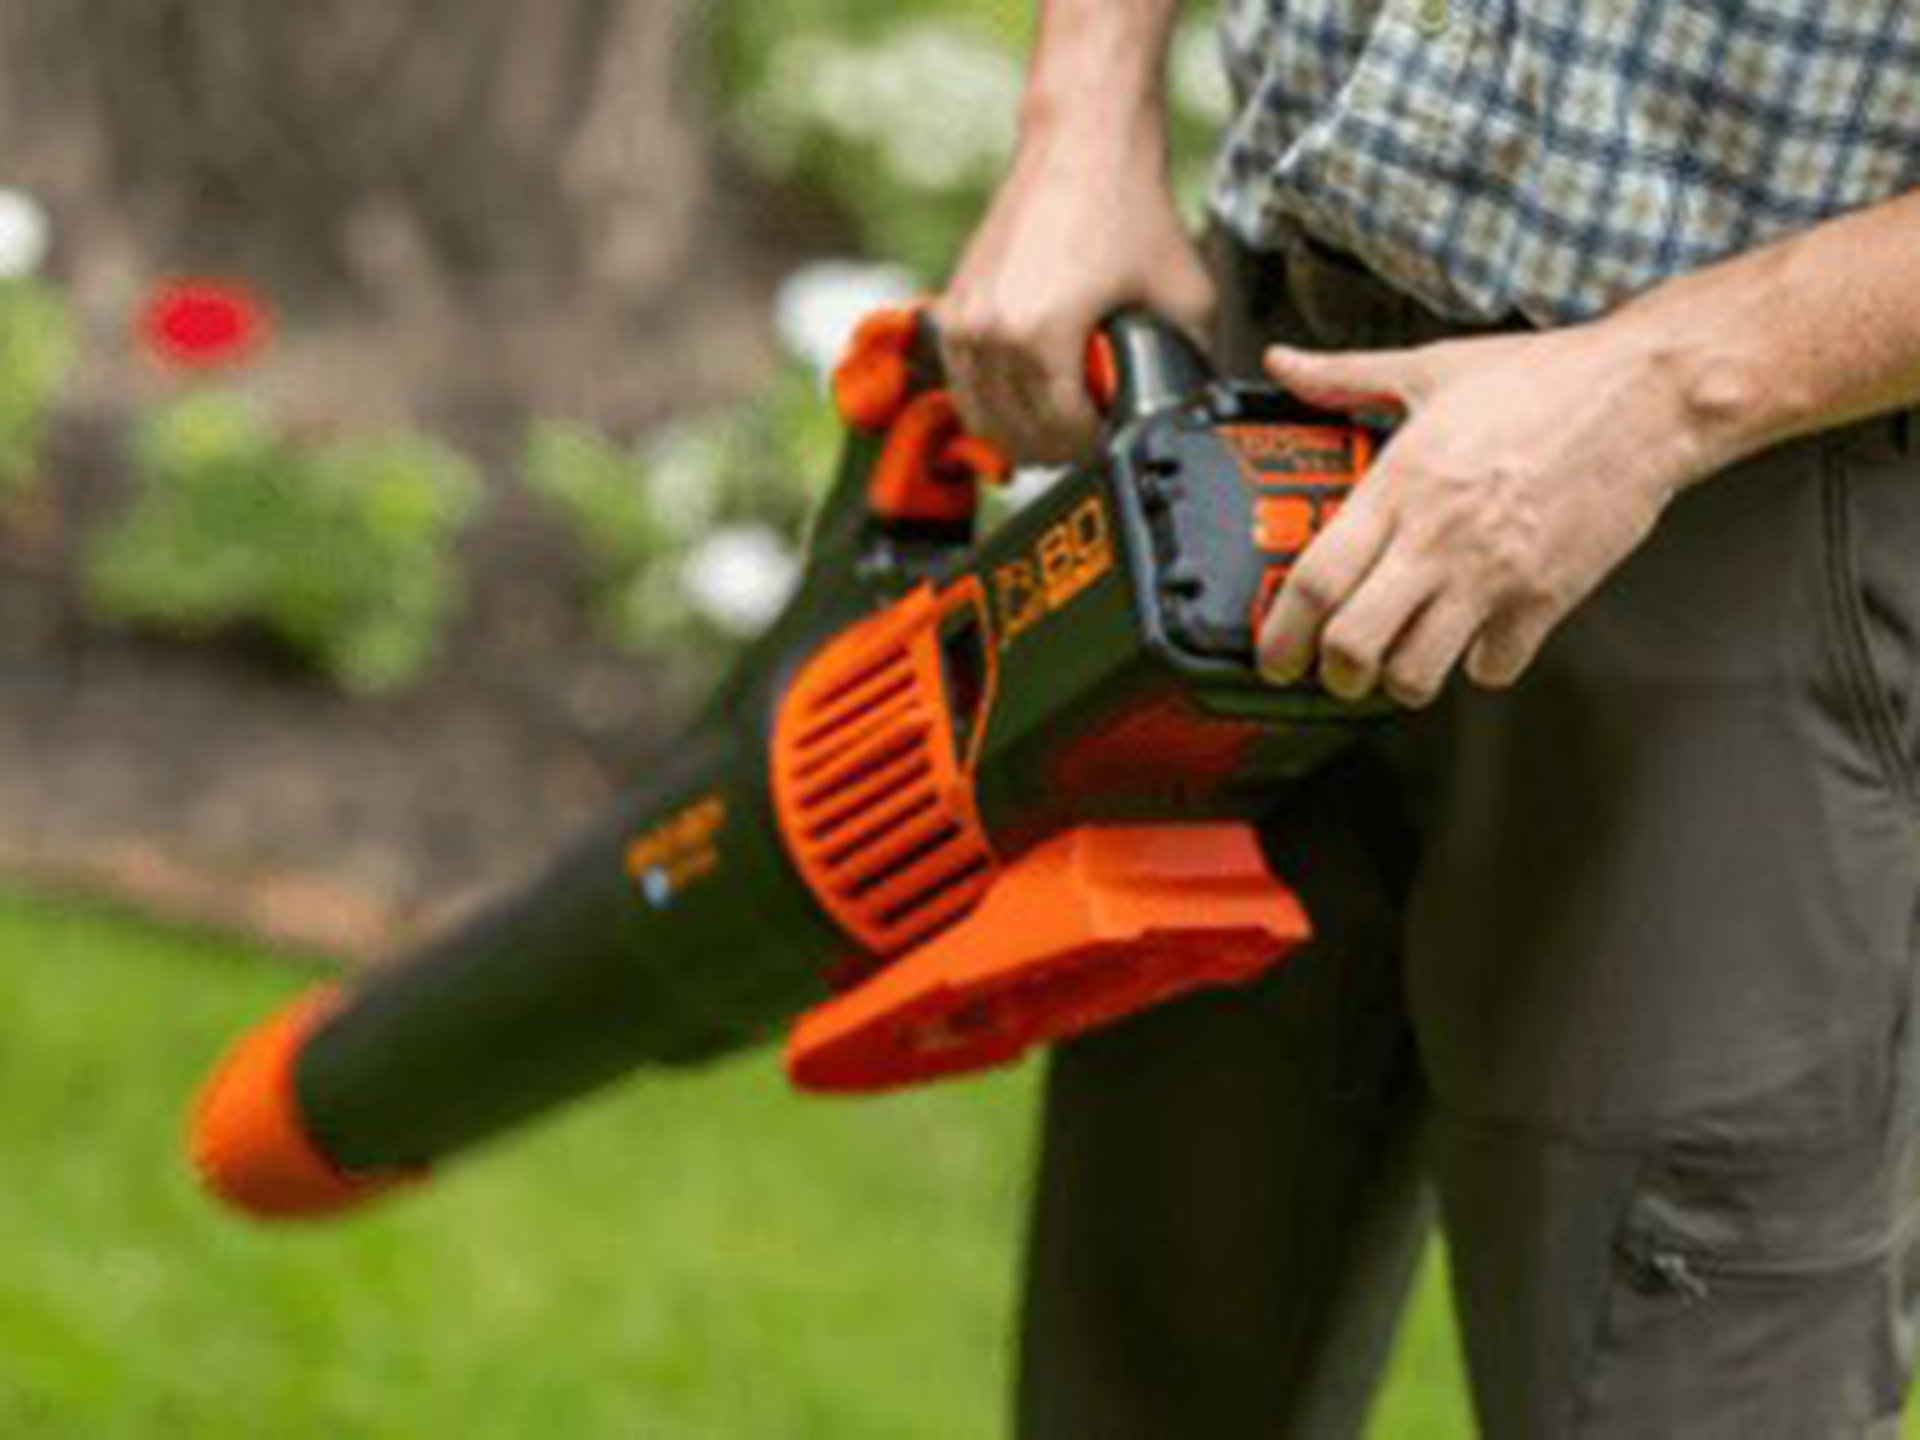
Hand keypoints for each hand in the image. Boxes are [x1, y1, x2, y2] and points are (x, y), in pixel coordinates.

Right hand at [935, 129, 1213, 464]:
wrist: (1081, 144)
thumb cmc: (1127, 208)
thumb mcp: (1186, 294)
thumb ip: (1190, 358)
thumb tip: (1198, 408)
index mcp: (1041, 337)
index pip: (1059, 433)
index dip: (1093, 447)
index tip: (1113, 438)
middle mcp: (991, 334)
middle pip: (1016, 435)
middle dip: (1057, 447)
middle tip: (1089, 438)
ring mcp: (964, 322)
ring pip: (982, 419)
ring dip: (1019, 432)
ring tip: (1056, 425)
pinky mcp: (951, 308)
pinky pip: (962, 385)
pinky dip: (990, 402)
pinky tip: (1022, 398)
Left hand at [1255, 320, 1729, 704]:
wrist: (1650, 392)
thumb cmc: (1547, 381)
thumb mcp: (1431, 368)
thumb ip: (1346, 377)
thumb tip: (1283, 364)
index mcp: (1400, 483)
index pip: (1316, 579)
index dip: (1281, 632)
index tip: (1272, 654)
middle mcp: (1439, 536)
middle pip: (1355, 642)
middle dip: (1332, 673)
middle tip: (1332, 672)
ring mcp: (1494, 573)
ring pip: (1419, 670)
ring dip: (1399, 681)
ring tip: (1398, 664)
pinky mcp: (1547, 597)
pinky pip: (1494, 666)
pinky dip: (1477, 666)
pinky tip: (1474, 640)